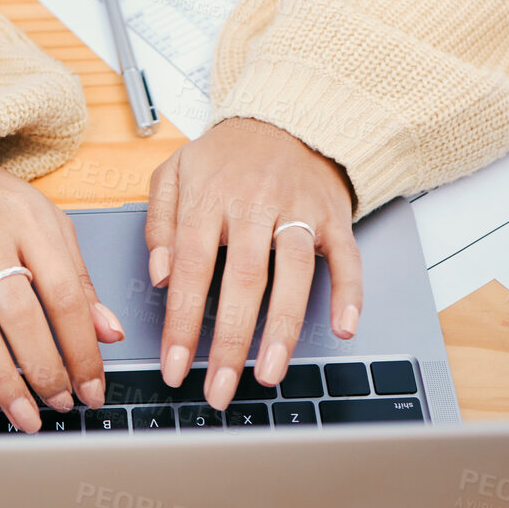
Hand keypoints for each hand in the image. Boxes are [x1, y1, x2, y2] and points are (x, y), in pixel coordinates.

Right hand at [0, 148, 124, 432]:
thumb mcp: (47, 224)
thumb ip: (79, 278)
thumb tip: (109, 333)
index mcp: (31, 223)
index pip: (65, 294)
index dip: (82, 348)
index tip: (93, 387)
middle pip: (21, 313)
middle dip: (46, 369)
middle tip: (61, 405)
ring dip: (2, 377)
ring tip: (25, 413)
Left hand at [146, 117, 359, 410]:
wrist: (284, 117)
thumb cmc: (223, 156)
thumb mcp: (173, 174)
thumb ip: (159, 224)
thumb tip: (161, 276)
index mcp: (210, 196)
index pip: (192, 267)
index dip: (183, 322)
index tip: (176, 366)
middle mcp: (255, 203)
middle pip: (245, 279)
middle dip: (232, 341)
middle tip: (220, 390)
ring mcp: (298, 209)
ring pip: (294, 272)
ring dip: (283, 327)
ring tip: (269, 373)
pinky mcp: (333, 215)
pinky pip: (346, 257)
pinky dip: (349, 293)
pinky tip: (344, 328)